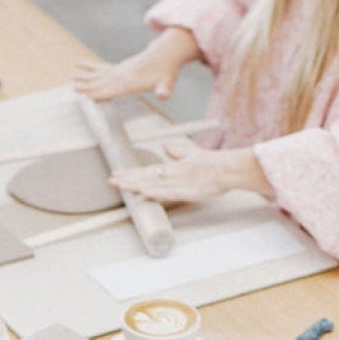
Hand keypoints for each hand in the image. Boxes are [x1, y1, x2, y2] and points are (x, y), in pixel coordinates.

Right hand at [73, 29, 195, 102]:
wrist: (165, 55)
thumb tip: (164, 95)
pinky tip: (79, 65)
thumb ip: (164, 90)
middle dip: (87, 85)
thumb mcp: (167, 83)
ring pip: (98, 74)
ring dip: (84, 76)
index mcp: (131, 82)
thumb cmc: (165, 72)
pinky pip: (101, 68)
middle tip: (73, 87)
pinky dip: (89, 68)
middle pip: (101, 82)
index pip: (112, 89)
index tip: (87, 95)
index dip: (100, 93)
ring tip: (71, 77)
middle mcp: (122, 75)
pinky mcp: (119, 67)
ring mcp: (119, 70)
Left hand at [111, 139, 271, 203]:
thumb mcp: (191, 155)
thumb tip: (166, 146)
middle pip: (146, 178)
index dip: (130, 174)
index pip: (146, 171)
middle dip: (128, 180)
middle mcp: (171, 175)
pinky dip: (157, 192)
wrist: (227, 169)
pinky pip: (169, 193)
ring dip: (137, 185)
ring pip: (153, 185)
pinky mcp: (188, 191)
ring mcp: (178, 183)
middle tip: (111, 181)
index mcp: (171, 168)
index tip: (116, 175)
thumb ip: (177, 153)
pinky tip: (145, 193)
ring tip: (121, 185)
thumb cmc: (211, 164)